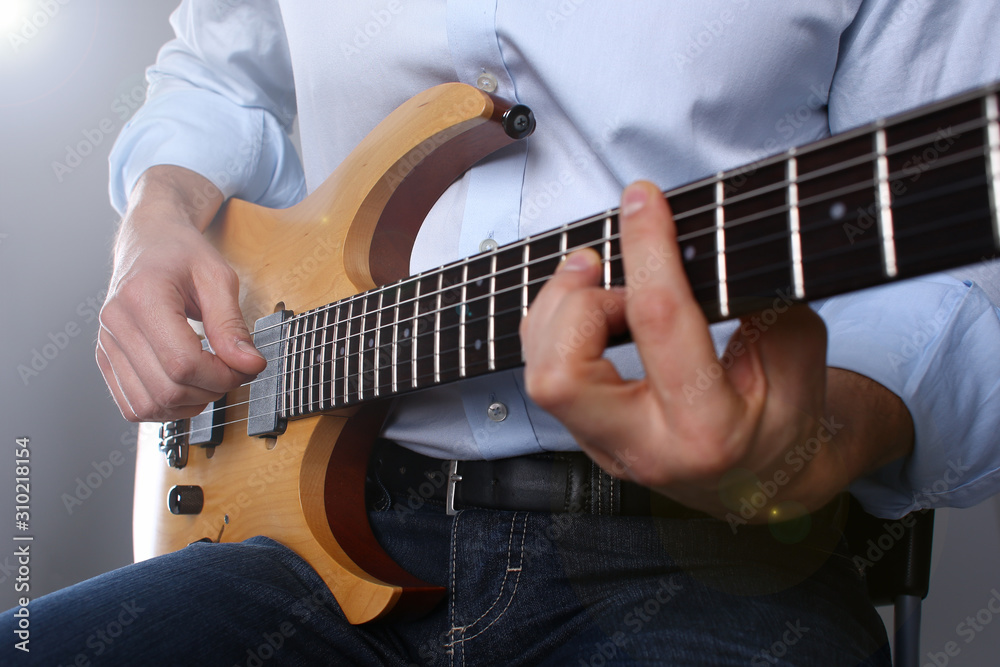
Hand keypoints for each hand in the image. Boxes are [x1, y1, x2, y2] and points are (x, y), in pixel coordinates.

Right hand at [97, 166, 266, 421]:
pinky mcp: (106, 359)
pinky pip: (132, 406)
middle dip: (211, 390)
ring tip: (211, 379)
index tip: (246, 366)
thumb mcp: (218, 277)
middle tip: (234, 372)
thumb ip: (232, 323)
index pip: (183, 362)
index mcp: (143, 296)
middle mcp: (116, 322)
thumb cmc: (183, 253)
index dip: (222, 375)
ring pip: (148, 405)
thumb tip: (249, 365)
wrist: (148, 241)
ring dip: (189, 404)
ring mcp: (106, 343)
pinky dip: (166, 408)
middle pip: (167, 388)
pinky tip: (187, 388)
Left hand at [521, 181, 913, 519]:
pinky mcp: (587, 438)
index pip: (659, 323)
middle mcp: (644, 447)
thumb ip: (759, 301)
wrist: (766, 483)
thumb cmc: (786, 419)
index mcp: (708, 428)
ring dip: (561, 312)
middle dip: (571, 304)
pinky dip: (557, 328)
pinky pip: (545, 376)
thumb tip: (704, 243)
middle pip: (558, 376)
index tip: (642, 199)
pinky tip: (592, 308)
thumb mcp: (798, 353)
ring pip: (539, 376)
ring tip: (605, 287)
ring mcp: (606, 448)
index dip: (647, 249)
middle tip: (603, 268)